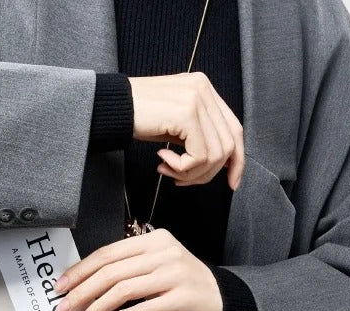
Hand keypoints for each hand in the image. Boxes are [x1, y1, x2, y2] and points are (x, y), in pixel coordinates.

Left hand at [54, 228, 222, 310]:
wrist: (219, 296)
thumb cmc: (180, 281)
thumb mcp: (154, 264)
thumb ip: (125, 267)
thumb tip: (83, 284)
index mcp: (153, 240)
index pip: (107, 253)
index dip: (80, 270)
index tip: (61, 286)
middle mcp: (164, 252)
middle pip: (112, 271)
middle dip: (82, 291)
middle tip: (65, 308)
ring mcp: (174, 274)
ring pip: (124, 289)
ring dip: (98, 307)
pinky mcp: (182, 297)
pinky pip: (145, 307)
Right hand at [127, 71, 244, 188]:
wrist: (112, 107)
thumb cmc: (137, 117)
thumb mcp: (174, 124)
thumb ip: (196, 135)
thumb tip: (214, 163)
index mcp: (205, 90)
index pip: (234, 129)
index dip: (237, 160)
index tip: (231, 182)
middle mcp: (205, 91)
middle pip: (227, 145)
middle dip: (206, 173)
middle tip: (181, 180)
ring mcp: (197, 100)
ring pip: (214, 154)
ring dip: (190, 172)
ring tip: (168, 169)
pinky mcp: (186, 114)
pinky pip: (198, 155)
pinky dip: (181, 167)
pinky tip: (162, 161)